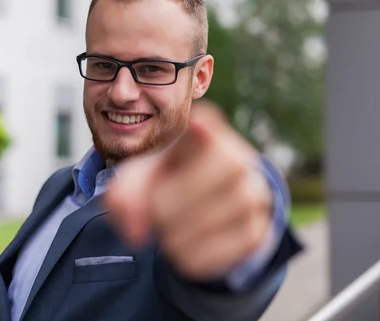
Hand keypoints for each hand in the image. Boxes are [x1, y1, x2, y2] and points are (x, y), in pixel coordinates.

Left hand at [104, 100, 273, 280]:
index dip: (203, 127)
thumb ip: (123, 197)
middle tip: (157, 212)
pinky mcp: (257, 231)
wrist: (201, 206)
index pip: (209, 123)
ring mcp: (253, 194)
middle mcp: (238, 159)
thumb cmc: (165, 182)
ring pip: (220, 214)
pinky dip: (194, 255)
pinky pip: (225, 249)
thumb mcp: (138, 180)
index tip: (196, 125)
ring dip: (179, 233)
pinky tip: (183, 247)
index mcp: (205, 135)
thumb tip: (135, 231)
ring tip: (168, 231)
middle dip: (173, 200)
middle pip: (218, 171)